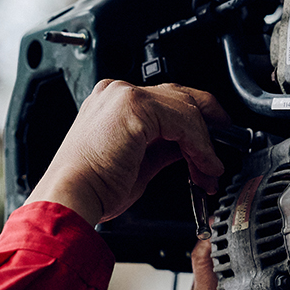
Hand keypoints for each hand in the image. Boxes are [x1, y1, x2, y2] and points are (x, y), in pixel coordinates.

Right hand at [27, 81, 227, 225]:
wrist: (70, 197)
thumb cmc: (92, 188)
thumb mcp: (140, 163)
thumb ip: (166, 148)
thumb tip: (191, 147)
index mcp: (112, 102)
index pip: (165, 102)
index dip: (194, 124)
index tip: (208, 150)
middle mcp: (116, 92)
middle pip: (179, 96)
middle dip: (208, 126)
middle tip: (220, 155)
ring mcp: (124, 95)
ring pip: (185, 108)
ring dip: (205, 143)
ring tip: (209, 171)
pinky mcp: (134, 108)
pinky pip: (183, 120)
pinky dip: (200, 145)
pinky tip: (202, 166)